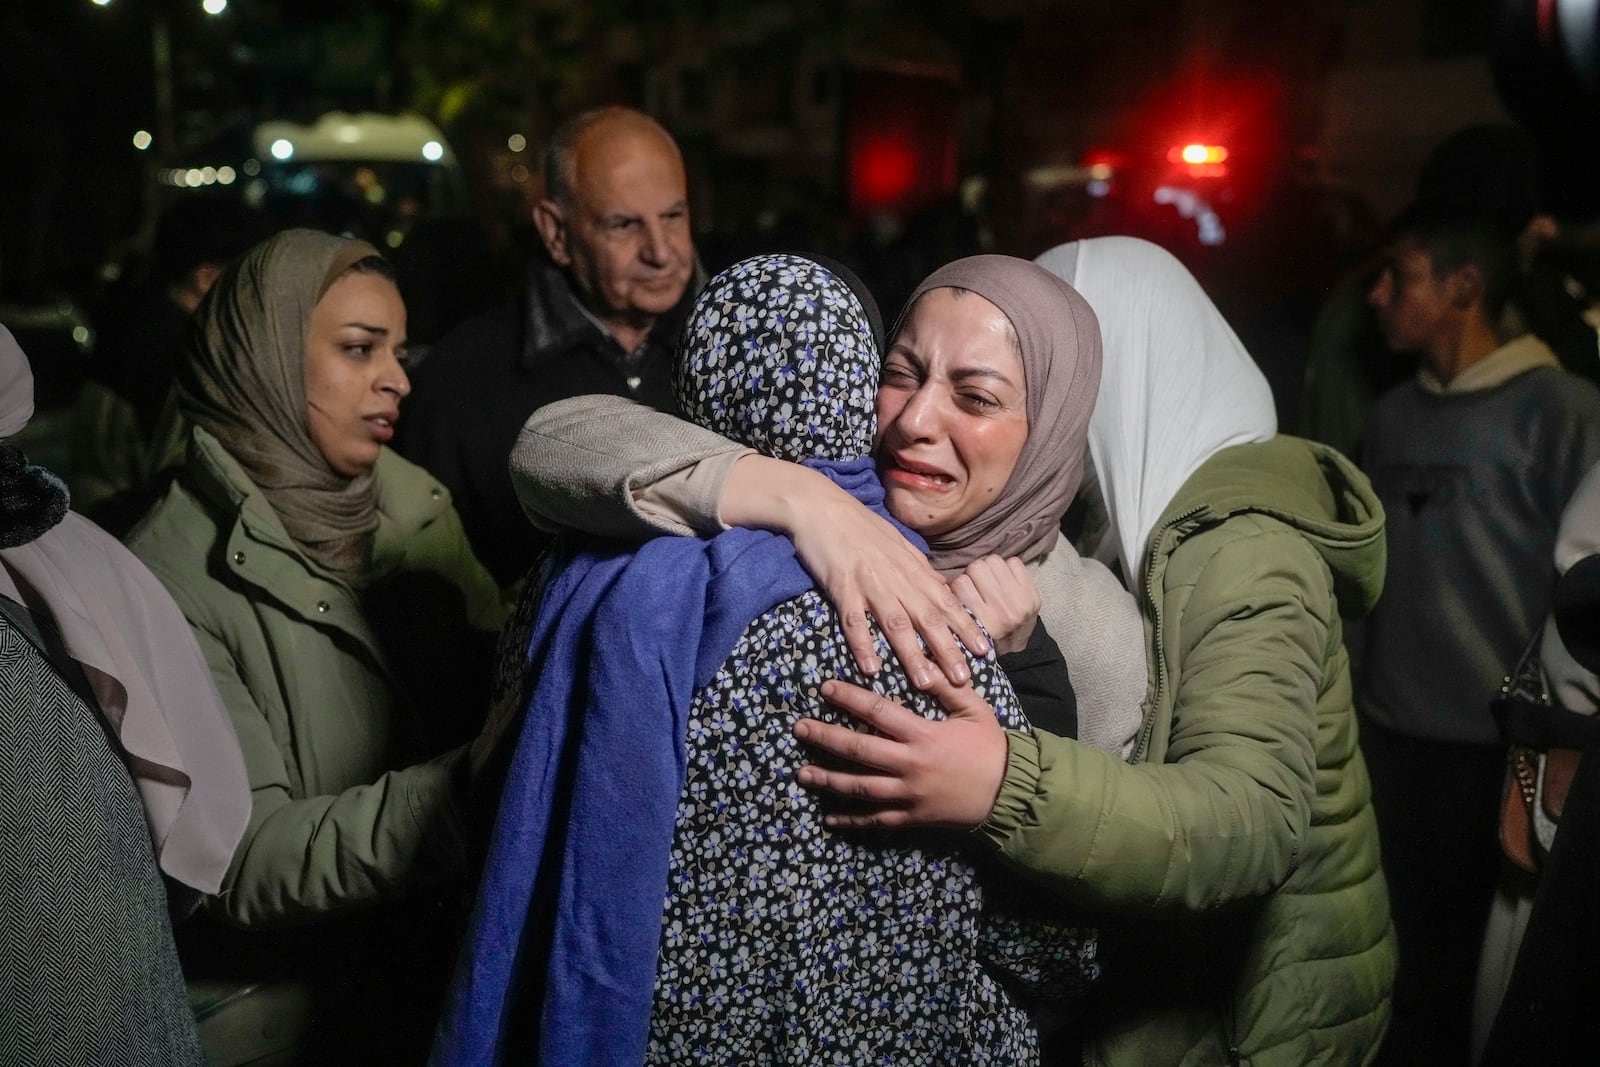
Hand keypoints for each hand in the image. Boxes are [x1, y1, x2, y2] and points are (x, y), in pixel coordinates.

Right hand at [723, 456, 988, 686]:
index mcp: (913, 568)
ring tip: (927, 683)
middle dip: (948, 650)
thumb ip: (919, 570)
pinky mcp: (842, 586)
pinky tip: (871, 669)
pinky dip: (864, 644)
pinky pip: (854, 620)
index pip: (947, 602)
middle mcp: (898, 578)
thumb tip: (941, 589)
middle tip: (964, 679)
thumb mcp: (898, 545)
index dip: (967, 627)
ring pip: (897, 624)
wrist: (822, 506)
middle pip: (929, 618)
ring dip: (913, 655)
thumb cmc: (861, 526)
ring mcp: (870, 583)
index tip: (985, 650)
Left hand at [793, 677, 1008, 829]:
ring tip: (801, 773)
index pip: (877, 712)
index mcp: (923, 735)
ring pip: (859, 788)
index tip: (825, 688)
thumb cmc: (990, 747)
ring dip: (827, 780)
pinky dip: (850, 820)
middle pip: (858, 750)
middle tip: (798, 729)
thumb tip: (920, 663)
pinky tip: (828, 817)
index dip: (848, 698)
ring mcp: (908, 795)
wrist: (1009, 793)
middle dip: (824, 737)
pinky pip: (875, 820)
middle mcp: (909, 765)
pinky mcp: (911, 818)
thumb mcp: (974, 709)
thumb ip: (945, 687)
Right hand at [951, 555, 1038, 655]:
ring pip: (994, 561)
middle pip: (977, 567)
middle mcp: (1002, 612)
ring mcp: (1021, 602)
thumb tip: (941, 581)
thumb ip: (953, 607)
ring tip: (990, 581)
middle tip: (977, 584)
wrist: (1016, 651)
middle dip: (974, 573)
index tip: (962, 591)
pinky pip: (1014, 562)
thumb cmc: (983, 638)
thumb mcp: (963, 630)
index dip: (959, 584)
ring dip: (990, 568)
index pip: (960, 583)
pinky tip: (1005, 581)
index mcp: (982, 623)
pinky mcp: (1033, 595)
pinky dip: (1007, 568)